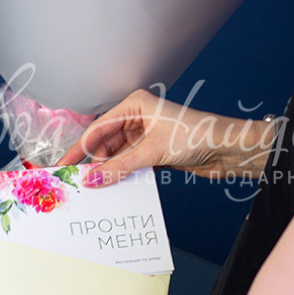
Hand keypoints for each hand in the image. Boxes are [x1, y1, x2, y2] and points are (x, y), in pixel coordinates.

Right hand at [60, 89, 272, 186]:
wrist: (228, 149)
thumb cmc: (197, 134)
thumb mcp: (153, 151)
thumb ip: (120, 167)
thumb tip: (92, 179)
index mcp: (135, 105)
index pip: (99, 128)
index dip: (80, 148)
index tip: (64, 164)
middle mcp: (139, 118)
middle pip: (106, 143)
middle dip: (93, 162)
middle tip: (77, 182)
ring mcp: (147, 137)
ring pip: (118, 157)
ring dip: (109, 172)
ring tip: (95, 189)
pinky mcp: (156, 154)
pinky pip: (132, 166)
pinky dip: (124, 177)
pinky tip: (115, 188)